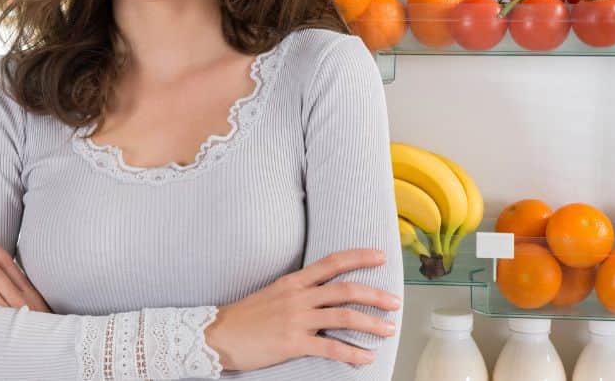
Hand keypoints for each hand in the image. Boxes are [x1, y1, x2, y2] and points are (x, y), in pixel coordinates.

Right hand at [204, 249, 399, 371]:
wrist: (218, 334)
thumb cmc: (245, 316)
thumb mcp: (272, 293)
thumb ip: (297, 291)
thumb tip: (321, 292)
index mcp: (293, 281)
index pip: (331, 262)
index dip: (359, 257)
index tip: (380, 256)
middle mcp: (298, 296)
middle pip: (345, 289)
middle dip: (376, 294)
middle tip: (396, 301)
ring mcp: (296, 319)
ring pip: (344, 316)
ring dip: (372, 323)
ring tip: (389, 328)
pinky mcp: (293, 343)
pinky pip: (331, 346)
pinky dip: (353, 353)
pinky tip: (366, 358)